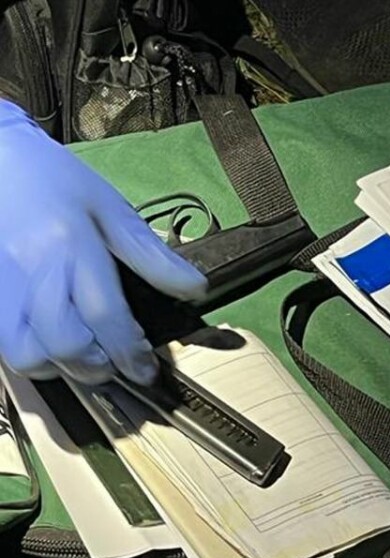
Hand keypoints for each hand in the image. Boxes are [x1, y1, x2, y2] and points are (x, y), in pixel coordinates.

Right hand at [0, 100, 207, 386]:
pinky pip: (9, 349)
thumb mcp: (111, 209)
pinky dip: (36, 357)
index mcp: (71, 244)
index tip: (145, 368)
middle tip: (114, 358)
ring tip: (83, 350)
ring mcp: (4, 286)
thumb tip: (196, 289)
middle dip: (99, 365)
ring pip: (31, 356)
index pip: (105, 315)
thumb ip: (152, 255)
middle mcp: (33, 269)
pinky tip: (53, 343)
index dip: (130, 352)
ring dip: (64, 366)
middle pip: (66, 345)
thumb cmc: (56, 183)